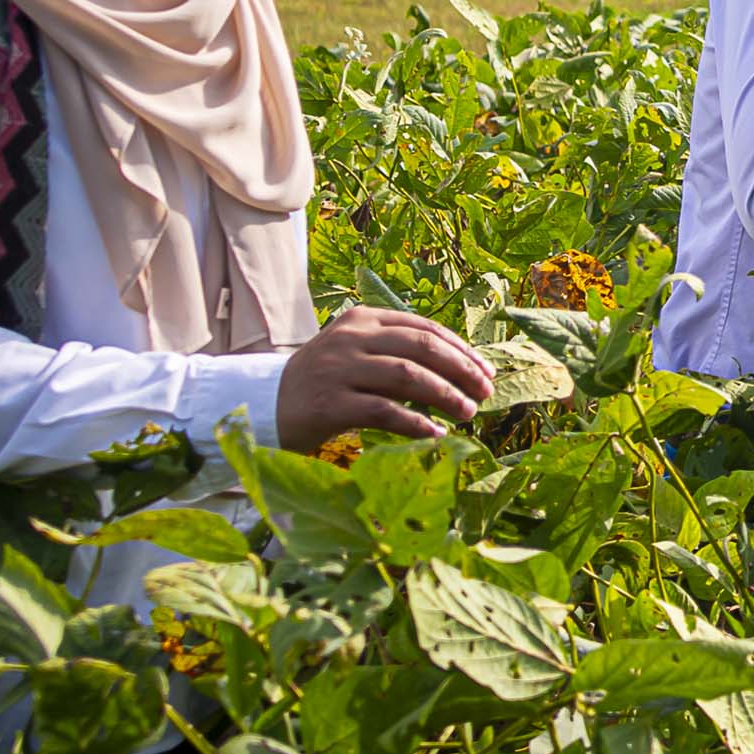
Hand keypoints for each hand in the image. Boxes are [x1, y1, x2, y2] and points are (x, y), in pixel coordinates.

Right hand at [277, 307, 491, 448]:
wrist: (266, 403)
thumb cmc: (324, 381)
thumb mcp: (357, 353)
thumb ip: (398, 353)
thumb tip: (461, 371)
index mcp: (363, 319)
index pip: (425, 328)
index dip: (461, 349)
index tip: (486, 371)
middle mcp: (352, 338)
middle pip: (422, 348)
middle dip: (461, 370)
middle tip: (484, 393)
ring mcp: (339, 369)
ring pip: (408, 376)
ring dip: (446, 396)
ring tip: (468, 413)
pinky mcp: (330, 403)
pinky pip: (384, 411)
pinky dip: (416, 422)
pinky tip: (436, 433)